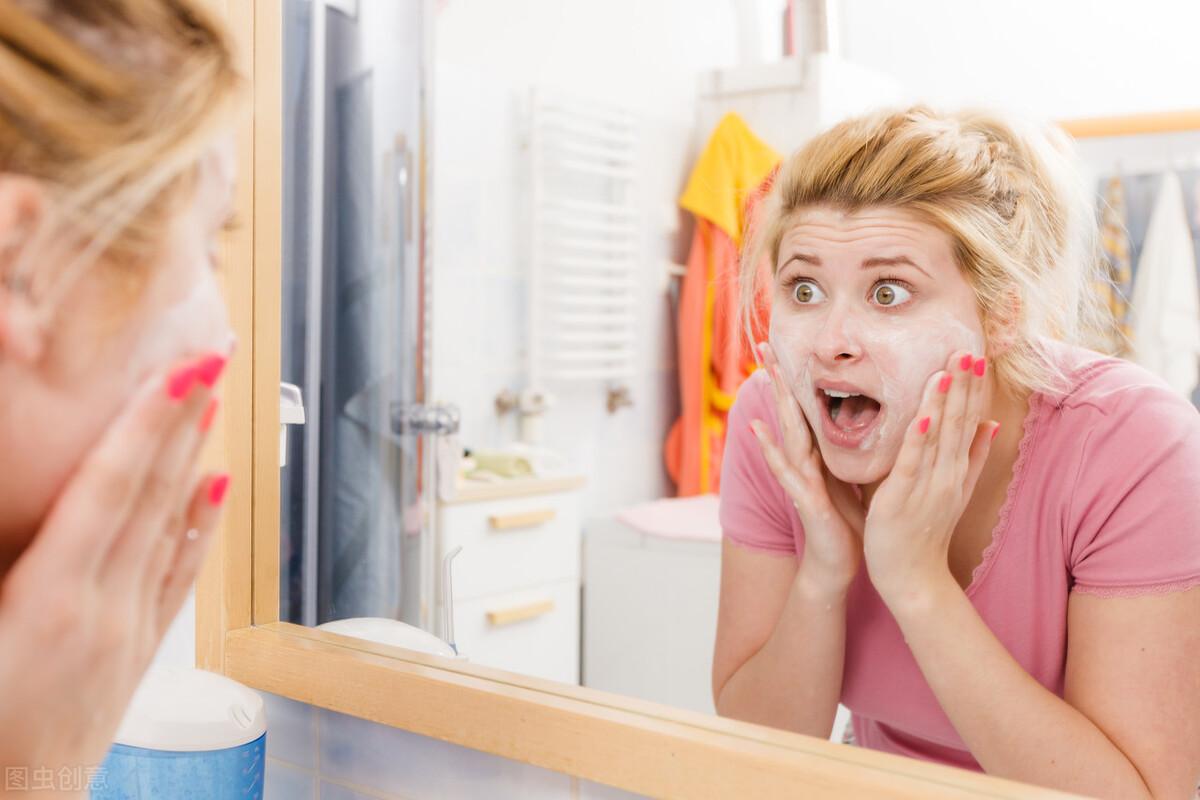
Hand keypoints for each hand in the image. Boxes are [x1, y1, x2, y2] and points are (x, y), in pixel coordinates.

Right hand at [0, 352, 229, 785]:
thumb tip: (12, 497)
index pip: (110, 488)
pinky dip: (199, 528)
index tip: (179, 370)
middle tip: (212, 353)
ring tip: (215, 402)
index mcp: (49, 601)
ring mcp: (128, 630)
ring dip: (193, 457)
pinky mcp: (136, 653)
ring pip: (170, 525)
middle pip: (152, 492)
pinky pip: (177, 576)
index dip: (145, 424)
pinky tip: (216, 491)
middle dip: (182, 418)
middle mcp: (103, 607)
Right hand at [750, 342, 864, 594]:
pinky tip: (758, 430)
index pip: (812, 407)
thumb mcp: (863, 475)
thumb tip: (887, 419)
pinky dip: (771, 450)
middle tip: (766, 342)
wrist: (841, 562)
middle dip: (780, 377)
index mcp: (825, 453)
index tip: (794, 344)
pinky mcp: (804, 497)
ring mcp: (801, 477)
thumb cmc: (852, 520)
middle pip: (793, 411)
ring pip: (788, 430)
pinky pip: (786, 469)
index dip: (803, 377)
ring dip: (775, 401)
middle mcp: (808, 460)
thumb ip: (865, 449)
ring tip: (764, 372)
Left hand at [863, 350, 998, 607]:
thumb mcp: (956, 489)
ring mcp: (928, 486)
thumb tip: (993, 422)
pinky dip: (919, 441)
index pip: (968, 420)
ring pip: (938, 439)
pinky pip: (912, 466)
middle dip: (962, 386)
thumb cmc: (927, 531)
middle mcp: (948, 474)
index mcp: (957, 468)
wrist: (914, 578)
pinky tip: (922, 418)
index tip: (974, 354)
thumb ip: (974, 456)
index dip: (972, 388)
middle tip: (965, 347)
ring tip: (947, 370)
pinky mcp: (903, 498)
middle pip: (958, 423)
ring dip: (943, 404)